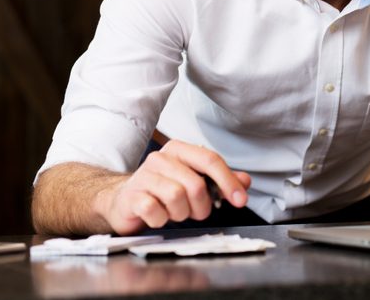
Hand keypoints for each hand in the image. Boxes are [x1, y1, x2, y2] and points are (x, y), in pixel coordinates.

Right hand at [96, 140, 250, 233]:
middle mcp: (160, 158)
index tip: (240, 200)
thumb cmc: (163, 192)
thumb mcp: (194, 183)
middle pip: (196, 184)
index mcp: (179, 150)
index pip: (210, 160)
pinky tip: (158, 216)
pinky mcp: (131, 196)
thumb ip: (220, 181)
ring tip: (174, 212)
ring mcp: (143, 176)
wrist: (124, 202)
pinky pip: (155, 210)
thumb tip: (245, 181)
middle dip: (202, 206)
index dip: (228, 181)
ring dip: (181, 213)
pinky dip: (162, 219)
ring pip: (177, 197)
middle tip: (195, 212)